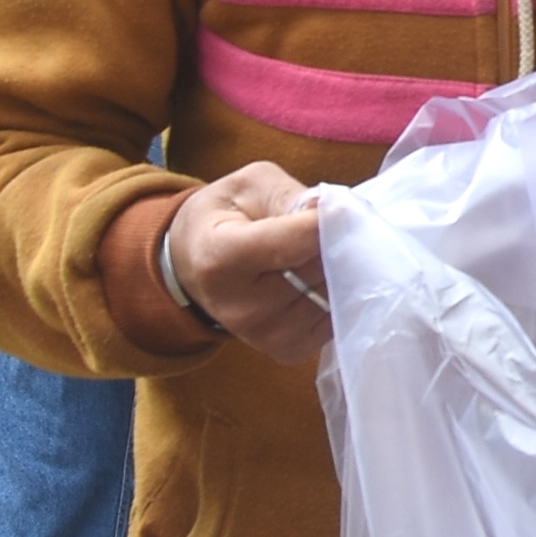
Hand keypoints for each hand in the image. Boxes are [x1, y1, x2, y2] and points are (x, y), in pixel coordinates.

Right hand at [163, 165, 332, 365]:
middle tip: (330, 225)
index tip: (342, 207)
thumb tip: (335, 210)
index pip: (291, 243)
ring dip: (340, 269)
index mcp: (220, 257)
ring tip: (317, 252)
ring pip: (333, 293)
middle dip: (335, 242)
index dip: (326, 222)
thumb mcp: (247, 186)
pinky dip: (336, 294)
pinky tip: (315, 279)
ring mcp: (266, 335)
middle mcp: (241, 307)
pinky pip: (334, 317)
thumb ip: (289, 195)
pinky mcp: (288, 350)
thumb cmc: (222, 218)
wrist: (193, 267)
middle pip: (318, 269)